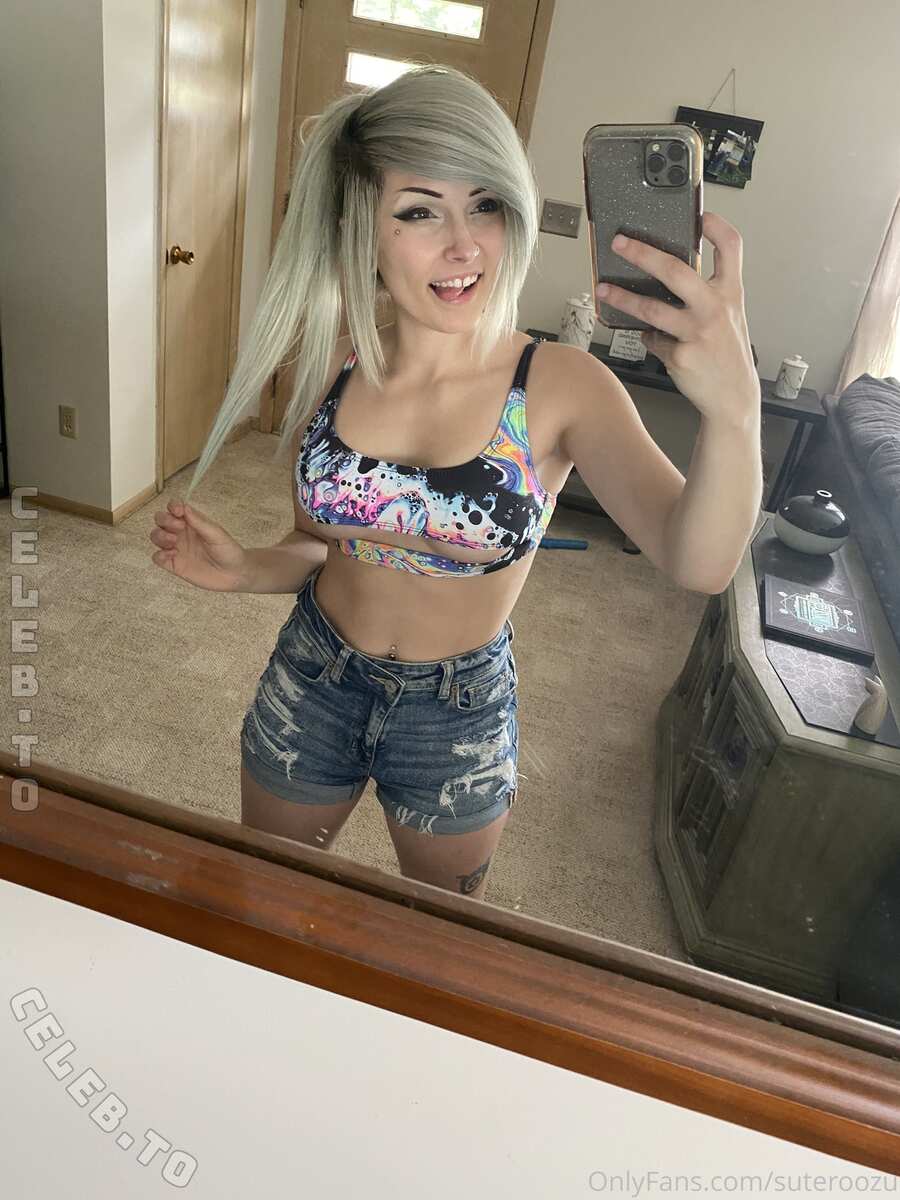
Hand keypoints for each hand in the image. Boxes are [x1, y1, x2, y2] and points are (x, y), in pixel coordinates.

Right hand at [150, 500, 246, 591]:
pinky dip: (159, 555)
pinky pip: (157, 558)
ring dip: (160, 536)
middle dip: (164, 520)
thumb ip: (199, 522)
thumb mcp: (217, 534)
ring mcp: (176, 549)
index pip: (174, 508)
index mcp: (191, 522)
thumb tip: (184, 507)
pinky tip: (172, 555)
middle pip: (161, 520)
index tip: (178, 511)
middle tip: (178, 528)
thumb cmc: (228, 551)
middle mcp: (181, 534)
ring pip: (156, 537)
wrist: (234, 574)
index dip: (172, 506)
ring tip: (173, 542)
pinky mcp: (174, 565)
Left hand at [596, 211, 759, 426]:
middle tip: (620, 243)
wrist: (733, 397)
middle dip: (643, 254)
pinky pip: (652, 338)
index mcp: (731, 293)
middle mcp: (715, 308)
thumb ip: (709, 293)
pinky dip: (648, 336)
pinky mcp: (680, 355)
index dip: (716, 227)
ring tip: (604, 290)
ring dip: (623, 298)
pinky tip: (650, 337)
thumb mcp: (730, 316)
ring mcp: (697, 332)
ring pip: (651, 308)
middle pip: (676, 270)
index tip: (700, 215)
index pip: (731, 248)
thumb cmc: (727, 355)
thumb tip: (668, 274)